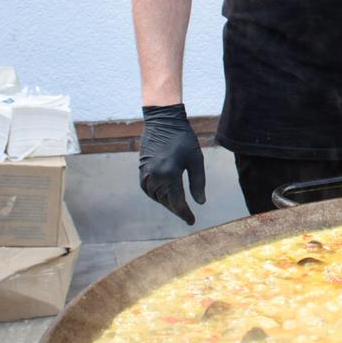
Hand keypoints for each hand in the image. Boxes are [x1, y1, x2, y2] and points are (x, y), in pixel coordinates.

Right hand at [139, 104, 206, 224]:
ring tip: (178, 206)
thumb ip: (198, 182)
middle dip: (177, 210)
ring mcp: (145, 173)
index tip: (192, 221)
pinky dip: (157, 195)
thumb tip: (200, 202)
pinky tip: (165, 195)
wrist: (162, 121)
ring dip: (167, 203)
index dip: (185, 214)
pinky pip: (148, 190)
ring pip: (156, 197)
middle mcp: (154, 177)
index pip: (177, 202)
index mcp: (169, 174)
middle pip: (166, 202)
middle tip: (187, 215)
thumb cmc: (183, 138)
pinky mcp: (141, 170)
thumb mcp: (196, 159)